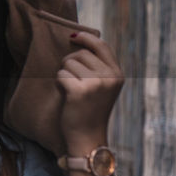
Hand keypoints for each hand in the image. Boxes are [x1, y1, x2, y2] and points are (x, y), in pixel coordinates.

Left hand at [56, 30, 123, 152]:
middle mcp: (109, 77)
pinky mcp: (79, 91)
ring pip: (68, 63)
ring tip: (71, 90)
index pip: (101, 46)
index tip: (73, 36)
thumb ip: (98, 66)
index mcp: (117, 74)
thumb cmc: (91, 110)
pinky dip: (59, 83)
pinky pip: (61, 74)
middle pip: (81, 54)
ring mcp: (95, 83)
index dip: (86, 38)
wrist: (88, 138)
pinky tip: (65, 95)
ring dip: (64, 74)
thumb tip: (79, 39)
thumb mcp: (103, 86)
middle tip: (71, 80)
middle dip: (70, 63)